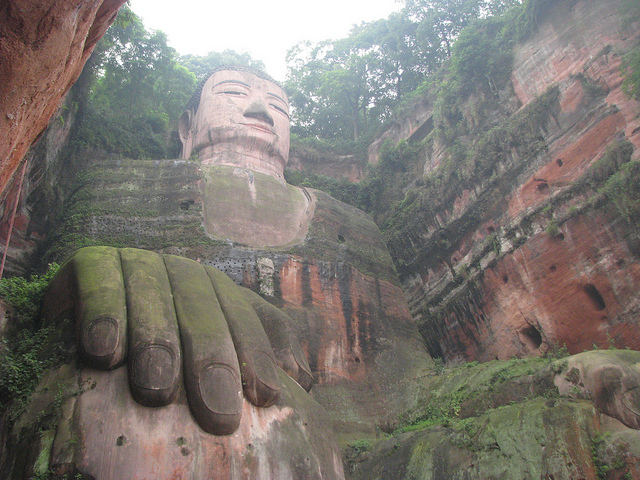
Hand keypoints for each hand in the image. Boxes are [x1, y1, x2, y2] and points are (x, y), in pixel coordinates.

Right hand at [42, 246, 312, 434]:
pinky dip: (103, 314)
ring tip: (157, 392)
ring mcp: (138, 263)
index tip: (266, 398)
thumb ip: (259, 349)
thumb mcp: (216, 342)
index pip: (244, 320)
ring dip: (157, 342)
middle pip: (203, 312)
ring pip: (154, 298)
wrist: (92, 311)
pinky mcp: (93, 261)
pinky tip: (103, 352)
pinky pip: (100, 283)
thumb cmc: (164, 341)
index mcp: (216, 289)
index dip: (257, 356)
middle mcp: (182, 273)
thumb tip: (303, 377)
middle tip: (218, 415)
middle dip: (212, 360)